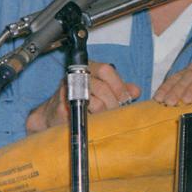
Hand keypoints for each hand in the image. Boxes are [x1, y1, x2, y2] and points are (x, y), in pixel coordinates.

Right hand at [25, 61, 140, 132]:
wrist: (56, 114)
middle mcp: (77, 77)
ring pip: (95, 103)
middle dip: (114, 103)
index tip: (126, 99)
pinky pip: (83, 115)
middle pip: (103, 88)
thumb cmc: (82, 100)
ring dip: (104, 113)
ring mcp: (67, 91)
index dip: (119, 85)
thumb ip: (120, 90)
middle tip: (118, 113)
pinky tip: (94, 122)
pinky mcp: (61, 107)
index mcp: (89, 68)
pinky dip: (92, 120)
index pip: (107, 70)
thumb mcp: (104, 91)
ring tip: (107, 118)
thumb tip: (135, 91)